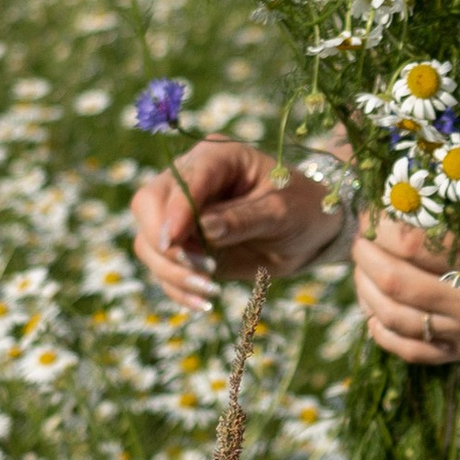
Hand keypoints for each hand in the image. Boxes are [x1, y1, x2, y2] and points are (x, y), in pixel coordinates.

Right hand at [130, 139, 338, 313]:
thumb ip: (243, 219)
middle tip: (201, 271)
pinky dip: (176, 287)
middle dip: (165, 243)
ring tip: (209, 291)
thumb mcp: (282, 212)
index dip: (175, 210)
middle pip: (148, 204)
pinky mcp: (183, 244)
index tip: (174, 241)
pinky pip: (161, 266)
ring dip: (171, 271)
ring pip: (148, 240)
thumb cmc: (303, 209)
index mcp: (217, 156)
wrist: (311, 232)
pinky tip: (203, 302)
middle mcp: (191, 179)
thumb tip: (204, 228)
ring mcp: (182, 212)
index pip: (183, 180)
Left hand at [348, 211, 459, 365]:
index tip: (375, 199)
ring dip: (364, 286)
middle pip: (395, 281)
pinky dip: (381, 330)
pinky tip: (371, 307)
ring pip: (394, 317)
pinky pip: (411, 350)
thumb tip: (404, 177)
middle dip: (366, 251)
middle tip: (361, 228)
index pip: (412, 241)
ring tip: (362, 261)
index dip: (382, 219)